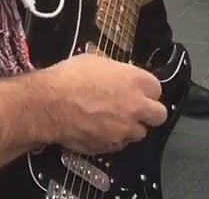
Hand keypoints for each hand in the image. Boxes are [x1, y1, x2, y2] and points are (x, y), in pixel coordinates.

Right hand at [42, 53, 166, 154]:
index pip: (157, 89)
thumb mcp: (95, 62)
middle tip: (134, 109)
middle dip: (149, 113)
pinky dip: (112, 139)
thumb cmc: (70, 77)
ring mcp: (124, 130)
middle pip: (159, 115)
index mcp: (135, 81)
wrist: (49, 105)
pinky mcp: (110, 146)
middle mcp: (136, 107)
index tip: (136, 90)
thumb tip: (116, 76)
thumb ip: (115, 72)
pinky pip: (119, 144)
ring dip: (130, 127)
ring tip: (112, 121)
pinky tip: (98, 130)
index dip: (146, 90)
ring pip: (139, 133)